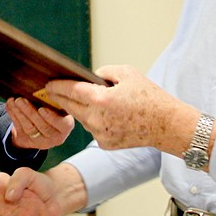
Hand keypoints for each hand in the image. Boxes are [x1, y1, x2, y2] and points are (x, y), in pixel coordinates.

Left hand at [6, 97, 74, 149]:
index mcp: (66, 126)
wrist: (43, 126)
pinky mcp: (29, 142)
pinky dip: (14, 116)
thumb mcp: (58, 108)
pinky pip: (20, 129)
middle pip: (43, 126)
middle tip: (21, 100)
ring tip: (14, 101)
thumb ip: (54, 102)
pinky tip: (10, 106)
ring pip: (30, 128)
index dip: (52, 118)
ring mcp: (42, 141)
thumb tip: (42, 89)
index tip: (42, 109)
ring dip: (20, 113)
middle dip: (30, 112)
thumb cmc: (54, 112)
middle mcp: (56, 136)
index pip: (62, 125)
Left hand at [46, 65, 192, 150]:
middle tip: (52, 91)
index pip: (70, 90)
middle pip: (70, 106)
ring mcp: (99, 133)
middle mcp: (96, 118)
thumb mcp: (128, 73)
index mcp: (100, 99)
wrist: (166, 125)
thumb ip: (105, 72)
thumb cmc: (150, 97)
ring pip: (82, 118)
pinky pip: (93, 129)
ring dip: (81, 109)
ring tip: (88, 100)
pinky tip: (107, 115)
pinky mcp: (105, 144)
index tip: (48, 83)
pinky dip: (95, 121)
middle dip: (60, 98)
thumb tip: (91, 77)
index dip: (57, 86)